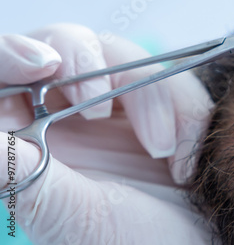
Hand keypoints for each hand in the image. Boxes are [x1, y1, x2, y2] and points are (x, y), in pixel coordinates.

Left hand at [0, 24, 213, 243]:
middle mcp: (66, 115)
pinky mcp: (157, 102)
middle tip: (101, 111)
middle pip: (61, 46)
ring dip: (150, 98)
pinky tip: (183, 159)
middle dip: (84, 66)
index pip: (3, 74)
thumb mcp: (77, 219)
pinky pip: (170, 75)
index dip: (9, 55)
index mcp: (29, 139)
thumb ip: (24, 179)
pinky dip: (183, 111)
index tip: (42, 66)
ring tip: (161, 153)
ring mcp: (115, 104)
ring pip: (122, 55)